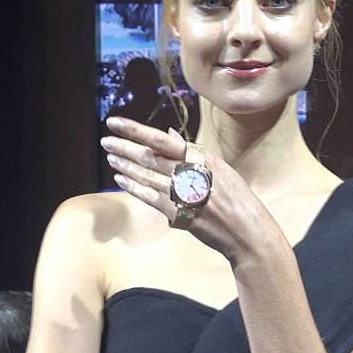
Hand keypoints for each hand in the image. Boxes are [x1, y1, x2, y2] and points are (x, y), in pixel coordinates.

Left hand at [100, 117, 280, 261]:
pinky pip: (150, 198)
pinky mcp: (180, 214)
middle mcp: (192, 173)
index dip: (135, 130)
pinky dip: (134, 188)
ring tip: (111, 157)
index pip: (162, 139)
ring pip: (147, 176)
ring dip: (126, 166)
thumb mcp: (219, 168)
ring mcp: (185, 194)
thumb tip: (170, 133)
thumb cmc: (235, 198)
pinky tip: (121, 180)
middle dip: (125, 148)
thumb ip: (192, 151)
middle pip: (150, 157)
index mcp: (202, 158)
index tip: (115, 122)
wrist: (247, 230)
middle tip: (106, 141)